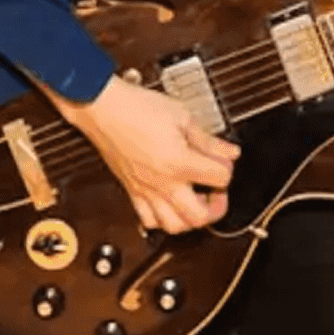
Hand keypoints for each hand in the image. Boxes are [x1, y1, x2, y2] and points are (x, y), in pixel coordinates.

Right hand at [49, 75, 239, 234]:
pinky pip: (148, 220)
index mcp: (179, 162)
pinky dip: (163, 219)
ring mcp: (146, 190)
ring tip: (195, 201)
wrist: (104, 108)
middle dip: (216, 207)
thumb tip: (229, 151)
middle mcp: (163, 183)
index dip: (227, 167)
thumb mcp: (181, 116)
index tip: (224, 159)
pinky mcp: (132, 191)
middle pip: (200, 216)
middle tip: (216, 191)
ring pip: (174, 226)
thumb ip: (208, 140)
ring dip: (190, 219)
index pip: (220, 177)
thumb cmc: (136, 107)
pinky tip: (169, 203)